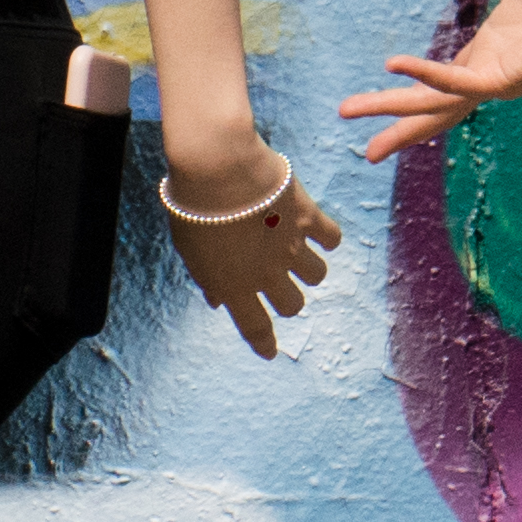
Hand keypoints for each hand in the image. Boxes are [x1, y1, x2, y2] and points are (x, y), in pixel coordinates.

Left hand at [155, 139, 337, 355]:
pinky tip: (319, 233)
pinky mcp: (308, 217)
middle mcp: (267, 274)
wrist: (218, 168)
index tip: (270, 353)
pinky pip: (332, 238)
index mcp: (233, 286)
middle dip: (287, 299)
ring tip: (299, 254)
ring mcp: (291, 247)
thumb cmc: (193, 207)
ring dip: (309, 270)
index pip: (253, 327)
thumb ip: (208, 279)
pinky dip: (327, 239)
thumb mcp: (189, 251)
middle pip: (292, 304)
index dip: (264, 343)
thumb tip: (218, 300)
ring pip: (317, 275)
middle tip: (280, 282)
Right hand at [346, 0, 521, 159]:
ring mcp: (493, 82)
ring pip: (432, 104)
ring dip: (390, 107)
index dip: (411, 91)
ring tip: (349, 111)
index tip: (384, 94)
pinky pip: (455, 81)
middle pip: (430, 107)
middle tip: (360, 143)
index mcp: (487, 57)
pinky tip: (395, 65)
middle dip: (393, 123)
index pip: (440, 83)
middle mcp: (485, 76)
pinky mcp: (502, 79)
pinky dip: (426, 73)